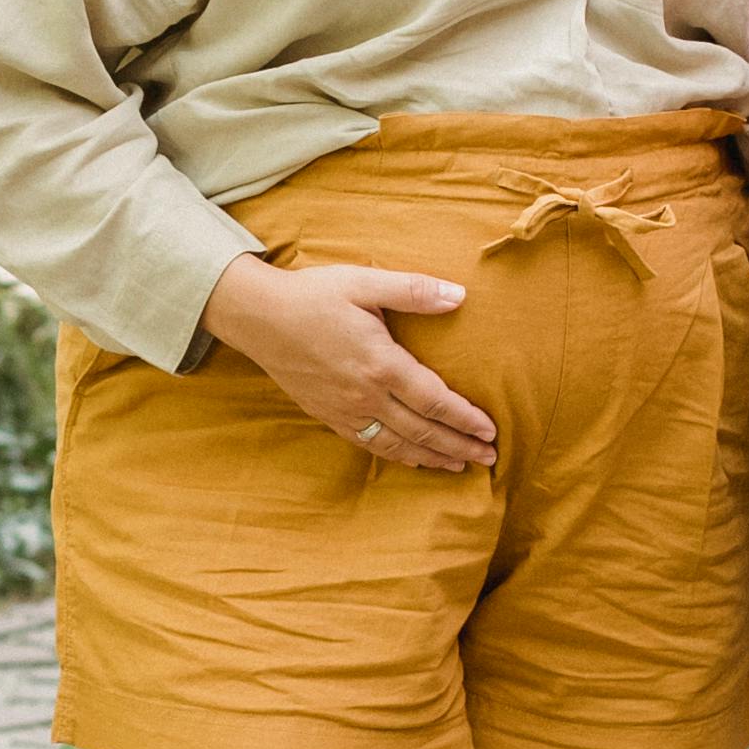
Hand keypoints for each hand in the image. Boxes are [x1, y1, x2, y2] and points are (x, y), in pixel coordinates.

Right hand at [206, 256, 496, 472]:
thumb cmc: (313, 295)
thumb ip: (414, 291)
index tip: (490, 431)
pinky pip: (370, 445)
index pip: (435, 401)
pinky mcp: (328, 415)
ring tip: (460, 466)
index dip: (465, 419)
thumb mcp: (364, 283)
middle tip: (488, 459)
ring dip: (432, 458)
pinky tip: (413, 459)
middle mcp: (365, 396)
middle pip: (422, 431)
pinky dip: (398, 456)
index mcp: (380, 364)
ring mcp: (345, 411)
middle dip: (458, 447)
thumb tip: (459, 296)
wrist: (258, 318)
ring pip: (398, 445)